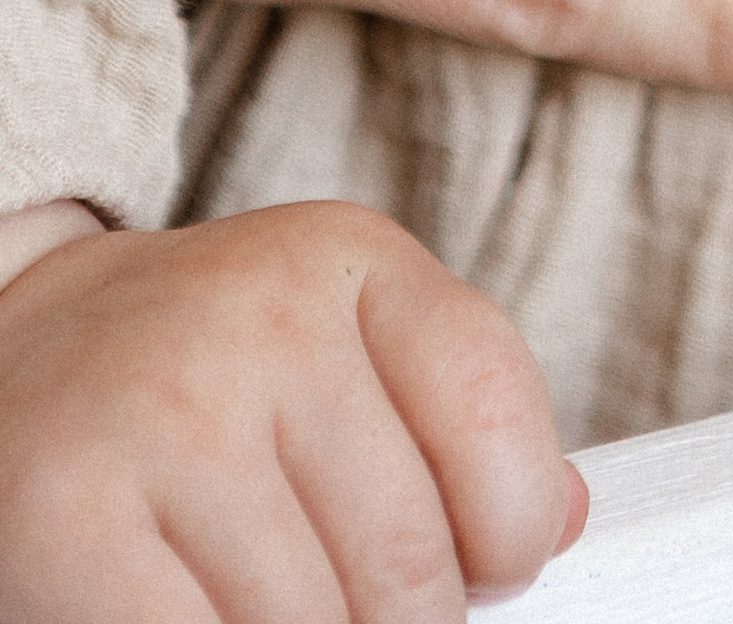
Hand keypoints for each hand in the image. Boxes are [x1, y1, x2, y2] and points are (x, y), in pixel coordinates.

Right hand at [0, 201, 581, 622]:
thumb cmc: (199, 377)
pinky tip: (203, 621)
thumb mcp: (338, 343)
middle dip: (398, 622)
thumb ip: (450, 420)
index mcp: (351, 262)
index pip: (493, 413)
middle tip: (342, 607)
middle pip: (411, 558)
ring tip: (252, 603)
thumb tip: (559, 522)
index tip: (484, 569)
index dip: (510, 531)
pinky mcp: (69, 509)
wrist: (12, 350)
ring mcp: (167, 411)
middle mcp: (263, 316)